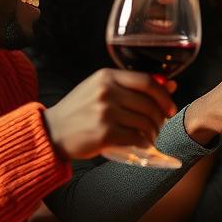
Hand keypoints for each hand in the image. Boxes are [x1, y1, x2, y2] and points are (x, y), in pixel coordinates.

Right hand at [43, 69, 175, 159]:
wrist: (52, 132)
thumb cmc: (80, 110)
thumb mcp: (101, 90)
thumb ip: (131, 86)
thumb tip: (170, 85)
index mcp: (106, 76)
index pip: (147, 81)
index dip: (164, 96)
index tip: (170, 108)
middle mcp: (107, 91)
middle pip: (149, 104)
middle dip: (160, 118)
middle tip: (159, 126)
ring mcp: (105, 112)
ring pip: (145, 122)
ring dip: (153, 133)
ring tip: (150, 137)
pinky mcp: (104, 133)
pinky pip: (136, 138)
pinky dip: (144, 143)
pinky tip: (142, 145)